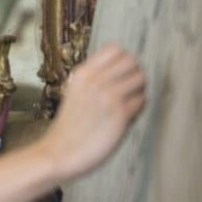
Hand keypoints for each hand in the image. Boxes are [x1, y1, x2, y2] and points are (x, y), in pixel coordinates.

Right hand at [38, 44, 146, 181]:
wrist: (60, 152)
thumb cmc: (68, 126)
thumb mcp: (74, 93)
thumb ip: (93, 81)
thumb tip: (120, 73)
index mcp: (82, 73)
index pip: (115, 49)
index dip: (123, 60)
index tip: (120, 75)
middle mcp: (96, 80)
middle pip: (132, 61)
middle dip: (135, 74)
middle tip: (129, 90)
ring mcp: (108, 96)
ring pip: (140, 79)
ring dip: (139, 91)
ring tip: (129, 104)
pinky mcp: (120, 114)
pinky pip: (142, 101)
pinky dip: (138, 109)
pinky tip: (126, 118)